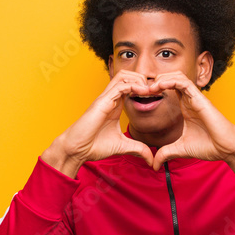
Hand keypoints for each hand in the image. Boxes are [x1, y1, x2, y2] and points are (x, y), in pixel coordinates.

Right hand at [43, 70, 157, 176]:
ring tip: (149, 91)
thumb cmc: (93, 145)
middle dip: (144, 79)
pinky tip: (142, 94)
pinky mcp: (102, 102)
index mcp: (115, 104)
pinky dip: (133, 86)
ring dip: (139, 79)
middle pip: (128, 74)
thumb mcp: (122, 146)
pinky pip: (119, 86)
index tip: (157, 96)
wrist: (77, 150)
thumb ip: (137, 149)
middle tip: (154, 91)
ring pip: (123, 75)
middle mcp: (111, 98)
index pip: (131, 84)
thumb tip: (151, 159)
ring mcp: (106, 98)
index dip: (145, 86)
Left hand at [145, 71, 234, 171]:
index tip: (140, 97)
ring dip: (161, 78)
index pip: (168, 88)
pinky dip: (171, 81)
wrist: (227, 149)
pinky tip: (159, 86)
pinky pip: (184, 82)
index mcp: (185, 107)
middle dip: (154, 81)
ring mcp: (195, 98)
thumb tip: (154, 165)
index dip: (154, 89)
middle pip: (170, 78)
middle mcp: (189, 99)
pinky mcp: (200, 98)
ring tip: (149, 88)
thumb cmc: (210, 146)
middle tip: (141, 91)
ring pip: (176, 76)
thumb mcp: (181, 150)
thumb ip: (166, 153)